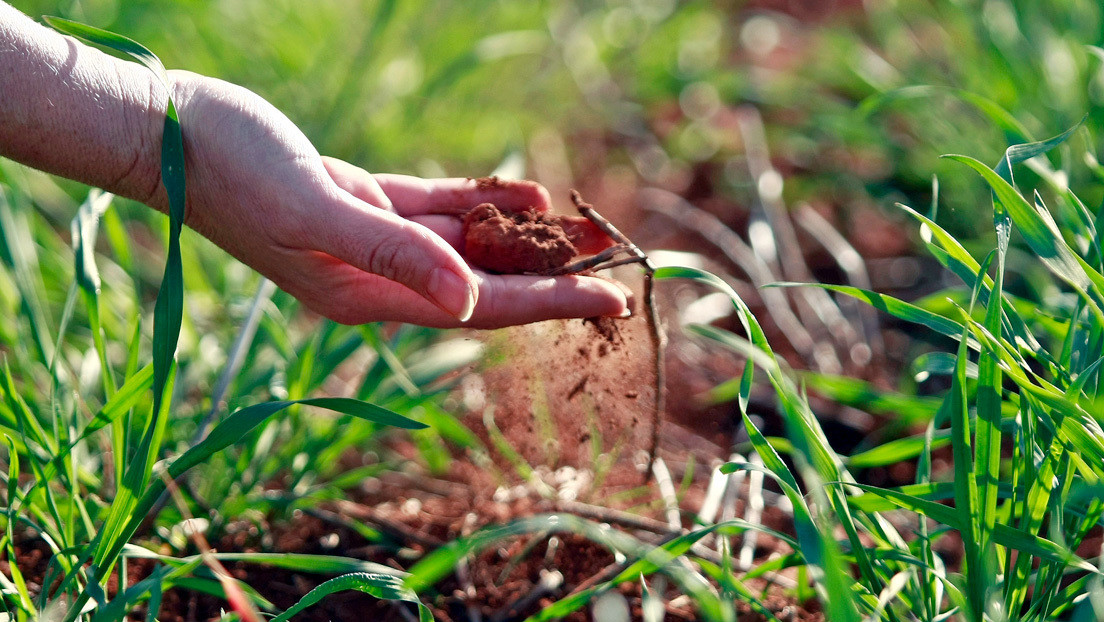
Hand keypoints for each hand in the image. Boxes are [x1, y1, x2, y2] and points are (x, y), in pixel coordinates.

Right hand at [151, 71, 628, 327]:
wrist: (169, 132)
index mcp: (364, 295)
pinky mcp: (362, 200)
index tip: (611, 299)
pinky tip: (526, 194)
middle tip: (618, 260)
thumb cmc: (233, 172)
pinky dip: (482, 201)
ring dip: (525, 235)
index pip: (479, 308)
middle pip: (485, 281)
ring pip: (468, 242)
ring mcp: (370, 239)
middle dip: (552, 273)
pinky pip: (439, 207)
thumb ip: (395, 256)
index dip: (550, 303)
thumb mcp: (317, 213)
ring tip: (586, 225)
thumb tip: (470, 302)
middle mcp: (375, 276)